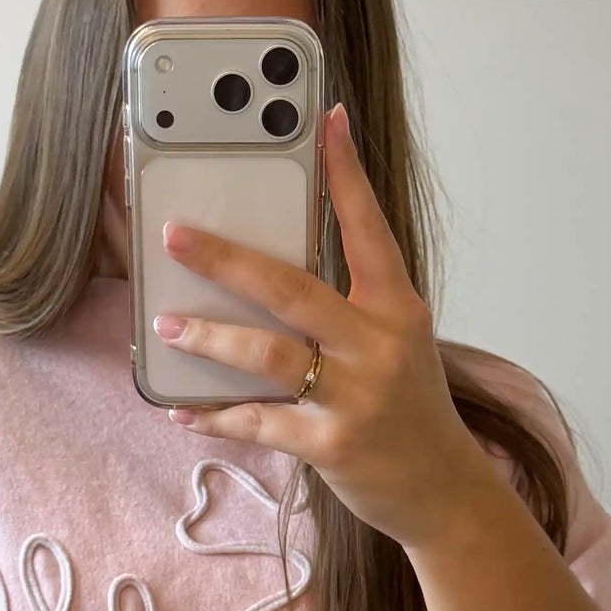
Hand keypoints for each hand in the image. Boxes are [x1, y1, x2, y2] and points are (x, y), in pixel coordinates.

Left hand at [153, 103, 499, 550]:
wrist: (443, 491)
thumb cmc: (408, 408)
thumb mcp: (396, 343)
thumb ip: (348, 306)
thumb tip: (267, 269)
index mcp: (397, 307)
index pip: (368, 227)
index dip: (345, 173)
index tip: (325, 119)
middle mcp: (378, 344)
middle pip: (292, 287)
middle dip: (227, 258)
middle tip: (176, 235)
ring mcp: (356, 396)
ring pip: (267, 354)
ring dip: (209, 337)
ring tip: (167, 322)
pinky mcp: (332, 445)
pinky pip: (258, 421)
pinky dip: (214, 415)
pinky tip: (182, 410)